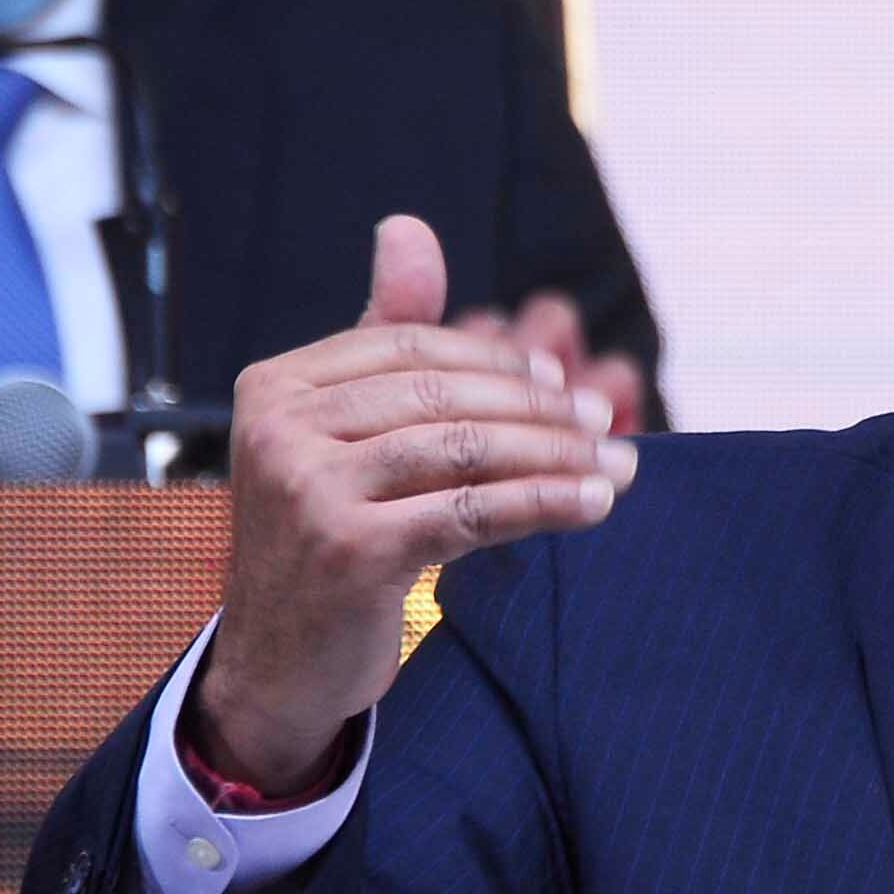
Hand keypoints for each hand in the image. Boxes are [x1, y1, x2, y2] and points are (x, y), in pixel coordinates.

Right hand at [189, 215, 632, 789]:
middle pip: (442, 394)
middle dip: (538, 407)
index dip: (499, 361)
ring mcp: (308, 489)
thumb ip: (382, 334)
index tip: (564, 383)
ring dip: (556, 455)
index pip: (413, 346)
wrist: (277, 666)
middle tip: (604, 422)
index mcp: (276, 386)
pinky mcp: (349, 550)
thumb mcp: (343, 435)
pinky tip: (595, 503)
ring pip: (464, 451)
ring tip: (616, 465)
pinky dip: (545, 503)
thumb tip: (408, 227)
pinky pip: (472, 511)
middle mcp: (278, 428)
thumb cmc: (325, 540)